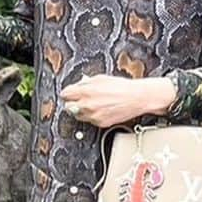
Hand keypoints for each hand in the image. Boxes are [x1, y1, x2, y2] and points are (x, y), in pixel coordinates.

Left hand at [61, 75, 175, 127]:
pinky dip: (91, 116)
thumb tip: (77, 85)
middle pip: (67, 107)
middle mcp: (87, 105)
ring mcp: (93, 116)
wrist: (137, 98)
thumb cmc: (122, 87)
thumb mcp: (100, 78)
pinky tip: (100, 109)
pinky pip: (89, 120)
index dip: (68, 93)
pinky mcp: (99, 123)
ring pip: (77, 116)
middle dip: (72, 102)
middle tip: (79, 99)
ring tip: (92, 104)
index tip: (70, 93)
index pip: (64, 94)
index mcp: (85, 91)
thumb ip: (85, 82)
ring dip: (81, 110)